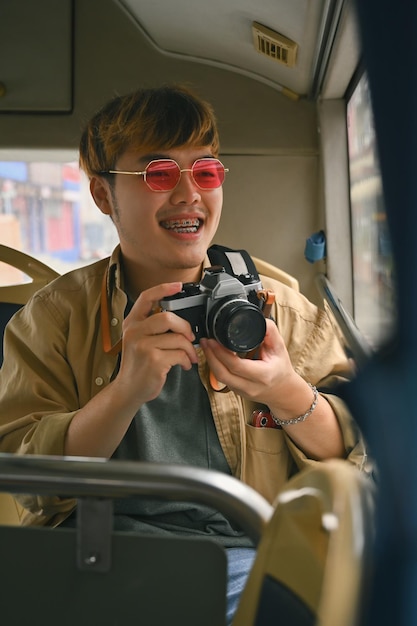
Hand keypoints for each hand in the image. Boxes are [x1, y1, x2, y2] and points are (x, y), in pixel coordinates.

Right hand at [114, 282, 197, 404]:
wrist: (129, 389)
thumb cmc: (139, 364)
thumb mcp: (139, 340)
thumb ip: (152, 326)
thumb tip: (179, 319)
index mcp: (132, 323)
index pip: (146, 298)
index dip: (163, 289)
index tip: (178, 286)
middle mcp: (134, 332)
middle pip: (167, 317)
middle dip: (184, 327)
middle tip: (189, 337)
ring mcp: (143, 346)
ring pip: (177, 338)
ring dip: (189, 349)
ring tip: (189, 356)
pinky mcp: (154, 361)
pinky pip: (179, 354)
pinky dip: (186, 360)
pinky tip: (184, 365)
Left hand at [200, 319, 298, 405]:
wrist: (283, 390)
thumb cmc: (281, 369)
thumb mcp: (280, 348)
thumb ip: (270, 332)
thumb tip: (259, 320)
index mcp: (263, 375)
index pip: (237, 366)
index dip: (222, 353)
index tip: (214, 341)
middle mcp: (251, 386)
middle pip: (223, 374)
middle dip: (211, 356)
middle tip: (205, 341)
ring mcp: (242, 391)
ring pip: (220, 378)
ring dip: (210, 361)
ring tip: (206, 346)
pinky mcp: (236, 391)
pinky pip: (222, 379)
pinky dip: (215, 366)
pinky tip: (213, 355)